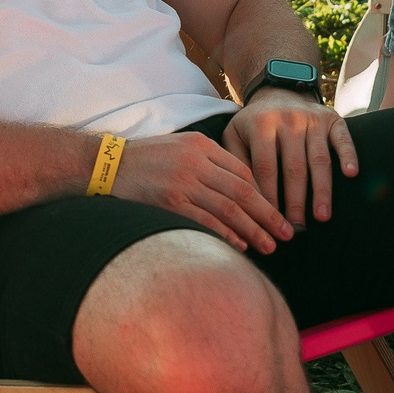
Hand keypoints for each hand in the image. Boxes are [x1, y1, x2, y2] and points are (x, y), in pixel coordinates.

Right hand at [111, 131, 293, 252]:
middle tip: (287, 233)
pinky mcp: (169, 202)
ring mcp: (183, 182)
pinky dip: (226, 235)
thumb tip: (239, 190)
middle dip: (268, 215)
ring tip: (270, 246)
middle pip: (243, 191)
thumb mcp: (179, 148)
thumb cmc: (144, 159)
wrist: (106, 165)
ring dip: (253, 230)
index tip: (274, 213)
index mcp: (201, 145)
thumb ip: (207, 163)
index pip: (242, 171)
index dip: (262, 195)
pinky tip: (240, 247)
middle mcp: (195, 162)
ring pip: (229, 209)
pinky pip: (206, 221)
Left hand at [224, 88, 357, 226]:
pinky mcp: (332, 119)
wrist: (277, 92)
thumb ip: (236, 162)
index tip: (271, 221)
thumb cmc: (253, 124)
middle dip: (296, 201)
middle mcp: (288, 120)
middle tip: (297, 228)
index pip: (266, 168)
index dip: (269, 197)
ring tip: (322, 215)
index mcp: (261, 125)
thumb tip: (243, 198)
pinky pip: (343, 138)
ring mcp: (312, 119)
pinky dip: (349, 155)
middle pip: (294, 167)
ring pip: (319, 159)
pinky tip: (351, 174)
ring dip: (322, 189)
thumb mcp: (234, 136)